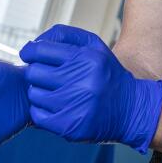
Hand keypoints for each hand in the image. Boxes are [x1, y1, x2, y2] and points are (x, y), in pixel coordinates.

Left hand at [19, 25, 161, 151]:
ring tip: (53, 92)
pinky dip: (41, 110)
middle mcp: (82, 82)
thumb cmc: (106, 74)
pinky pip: (37, 115)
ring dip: (39, 92)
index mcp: (86, 58)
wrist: (131, 110)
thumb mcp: (93, 45)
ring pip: (34, 94)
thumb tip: (32, 43)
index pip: (40, 50)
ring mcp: (76, 106)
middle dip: (36, 72)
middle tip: (45, 76)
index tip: (30, 55)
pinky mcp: (70, 127)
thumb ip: (64, 35)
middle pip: (33, 73)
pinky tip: (55, 107)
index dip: (30, 51)